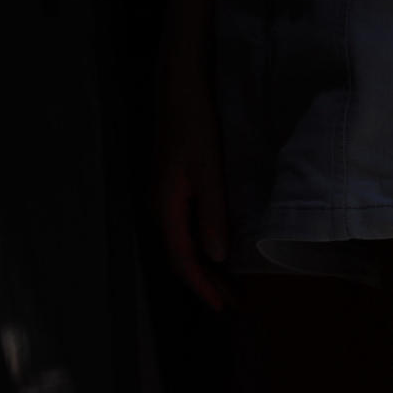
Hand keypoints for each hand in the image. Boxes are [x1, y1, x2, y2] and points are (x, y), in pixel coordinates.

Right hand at [155, 57, 230, 311]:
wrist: (179, 86)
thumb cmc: (195, 123)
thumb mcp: (208, 168)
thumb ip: (212, 213)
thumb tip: (215, 255)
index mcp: (166, 205)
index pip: (182, 258)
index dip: (201, 285)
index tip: (222, 306)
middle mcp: (162, 206)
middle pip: (181, 255)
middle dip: (204, 282)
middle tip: (230, 304)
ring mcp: (167, 197)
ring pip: (183, 243)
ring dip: (204, 267)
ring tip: (226, 286)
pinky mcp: (175, 187)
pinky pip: (186, 227)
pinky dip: (202, 245)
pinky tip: (218, 250)